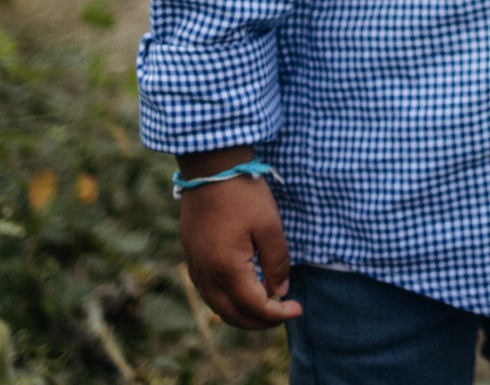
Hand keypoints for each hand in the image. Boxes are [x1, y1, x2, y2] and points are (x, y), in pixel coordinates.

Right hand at [178, 160, 302, 329]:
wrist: (209, 168)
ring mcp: (195, 266)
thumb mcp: (270, 226)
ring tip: (267, 305)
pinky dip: (228, 300)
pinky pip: (208, 292)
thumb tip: (279, 291)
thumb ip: (276, 262)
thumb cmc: (243, 194)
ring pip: (217, 307)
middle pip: (232, 316)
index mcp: (226, 270)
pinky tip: (245, 290)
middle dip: (260, 321)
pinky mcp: (191, 256)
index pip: (254, 308)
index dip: (278, 314)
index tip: (297, 308)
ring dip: (242, 313)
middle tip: (284, 311)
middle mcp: (206, 275)